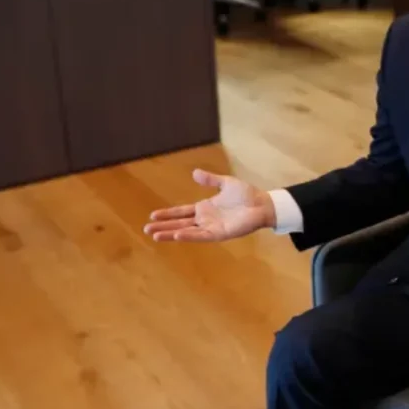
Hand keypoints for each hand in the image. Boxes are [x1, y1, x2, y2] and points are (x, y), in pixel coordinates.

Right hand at [143, 169, 275, 241]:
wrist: (262, 203)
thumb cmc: (246, 195)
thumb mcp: (225, 183)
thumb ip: (210, 179)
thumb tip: (195, 173)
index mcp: (205, 208)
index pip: (181, 212)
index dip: (168, 213)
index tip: (153, 215)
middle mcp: (205, 219)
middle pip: (180, 223)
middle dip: (164, 226)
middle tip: (147, 229)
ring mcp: (211, 227)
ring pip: (187, 232)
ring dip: (171, 233)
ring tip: (155, 235)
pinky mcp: (220, 233)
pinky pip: (201, 235)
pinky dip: (189, 236)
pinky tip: (177, 235)